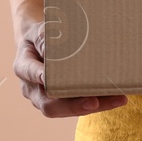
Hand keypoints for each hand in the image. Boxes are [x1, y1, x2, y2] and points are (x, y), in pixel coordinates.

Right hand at [12, 22, 128, 117]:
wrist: (40, 46)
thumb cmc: (43, 37)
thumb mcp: (41, 31)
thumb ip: (45, 37)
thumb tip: (51, 50)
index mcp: (24, 67)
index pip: (30, 73)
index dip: (39, 75)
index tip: (50, 77)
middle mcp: (32, 88)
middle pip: (48, 103)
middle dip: (72, 104)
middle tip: (93, 101)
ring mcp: (45, 99)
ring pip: (66, 110)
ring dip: (91, 106)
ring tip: (116, 100)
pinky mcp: (62, 103)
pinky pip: (79, 108)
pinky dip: (98, 104)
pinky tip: (117, 98)